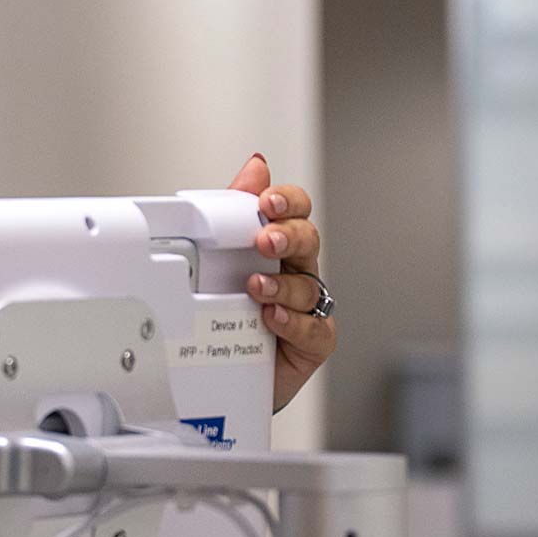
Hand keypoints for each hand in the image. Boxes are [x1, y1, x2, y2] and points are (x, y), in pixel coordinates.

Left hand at [229, 154, 335, 412]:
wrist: (225, 371)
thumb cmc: (230, 311)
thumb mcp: (224, 256)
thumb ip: (238, 209)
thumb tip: (256, 165)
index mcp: (279, 245)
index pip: (295, 211)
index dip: (287, 202)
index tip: (267, 202)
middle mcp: (297, 272)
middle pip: (308, 241)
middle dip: (289, 236)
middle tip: (265, 240)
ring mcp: (308, 307)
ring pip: (308, 287)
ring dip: (281, 285)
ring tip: (256, 287)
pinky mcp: (313, 342)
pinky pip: (313, 329)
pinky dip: (292, 323)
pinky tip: (271, 318)